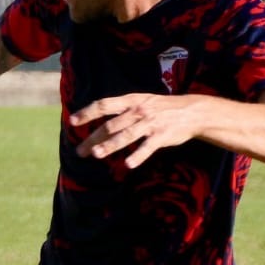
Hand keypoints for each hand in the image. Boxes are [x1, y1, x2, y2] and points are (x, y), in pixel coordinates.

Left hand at [70, 93, 201, 167]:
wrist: (191, 111)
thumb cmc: (161, 108)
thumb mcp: (141, 101)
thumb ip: (122, 110)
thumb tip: (99, 122)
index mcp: (131, 100)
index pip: (104, 104)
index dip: (88, 112)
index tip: (73, 121)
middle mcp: (138, 111)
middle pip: (111, 125)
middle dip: (93, 138)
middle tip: (80, 151)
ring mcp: (150, 123)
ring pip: (126, 135)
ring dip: (110, 145)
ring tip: (96, 154)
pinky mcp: (162, 136)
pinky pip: (147, 147)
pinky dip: (138, 155)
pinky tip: (128, 164)